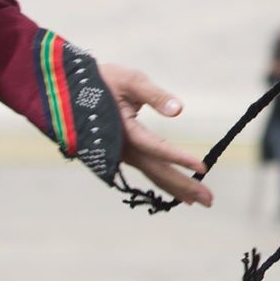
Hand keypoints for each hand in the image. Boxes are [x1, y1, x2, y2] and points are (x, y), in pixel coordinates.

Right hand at [100, 62, 214, 207]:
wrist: (70, 88)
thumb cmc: (103, 80)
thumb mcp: (130, 80)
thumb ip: (155, 95)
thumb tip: (179, 110)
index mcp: (124, 131)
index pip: (156, 148)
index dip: (179, 158)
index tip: (202, 168)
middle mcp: (122, 149)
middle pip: (157, 172)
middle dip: (183, 186)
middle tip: (209, 201)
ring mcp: (120, 153)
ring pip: (151, 174)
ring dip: (175, 187)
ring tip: (197, 200)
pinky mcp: (120, 153)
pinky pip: (145, 170)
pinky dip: (162, 181)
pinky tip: (176, 190)